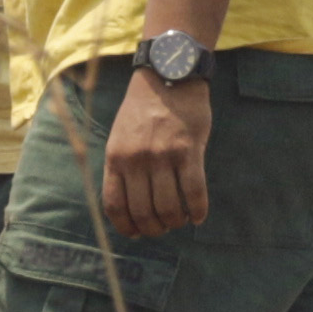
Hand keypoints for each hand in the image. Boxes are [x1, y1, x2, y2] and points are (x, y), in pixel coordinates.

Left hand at [101, 69, 212, 237]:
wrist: (168, 78)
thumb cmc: (142, 111)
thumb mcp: (119, 137)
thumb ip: (121, 167)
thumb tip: (128, 206)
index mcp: (115, 157)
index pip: (114, 205)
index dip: (125, 226)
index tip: (135, 233)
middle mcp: (136, 159)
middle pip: (143, 212)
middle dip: (154, 228)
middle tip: (162, 228)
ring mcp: (162, 156)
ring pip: (169, 208)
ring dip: (175, 222)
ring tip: (179, 220)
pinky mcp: (189, 151)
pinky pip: (194, 192)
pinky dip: (197, 211)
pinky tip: (197, 216)